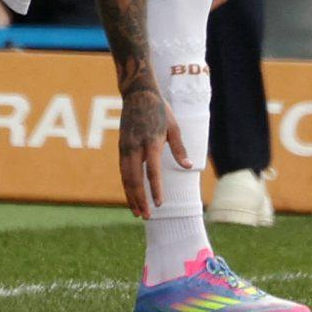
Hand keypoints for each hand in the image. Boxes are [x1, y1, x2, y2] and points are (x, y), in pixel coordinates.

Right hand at [116, 84, 187, 218]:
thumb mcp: (174, 127)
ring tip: (137, 212)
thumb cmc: (160, 110)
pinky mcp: (121, 147)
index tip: (159, 204)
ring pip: (125, 177)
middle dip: (140, 199)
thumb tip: (189, 167)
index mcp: (151, 141)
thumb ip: (180, 149)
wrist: (137, 94)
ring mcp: (125, 147)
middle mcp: (135, 146)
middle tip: (147, 217)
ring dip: (131, 196)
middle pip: (135, 178)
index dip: (156, 189)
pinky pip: (122, 171)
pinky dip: (126, 186)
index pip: (152, 170)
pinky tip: (131, 196)